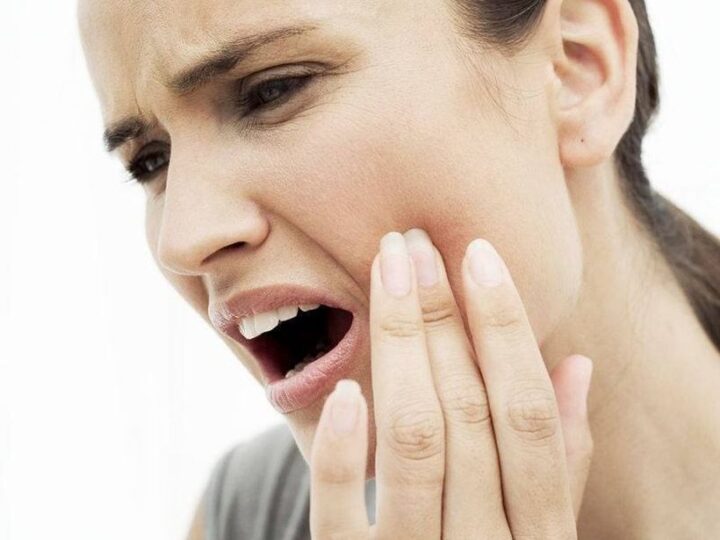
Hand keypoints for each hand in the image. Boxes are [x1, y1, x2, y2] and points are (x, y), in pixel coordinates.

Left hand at [309, 229, 593, 538]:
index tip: (477, 254)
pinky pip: (340, 514)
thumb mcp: (539, 526)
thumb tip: (575, 365)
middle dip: (439, 318)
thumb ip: (558, 457)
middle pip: (468, 414)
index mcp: (540, 535)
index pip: (525, 414)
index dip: (505, 328)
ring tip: (384, 273)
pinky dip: (340, 450)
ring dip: (400, 348)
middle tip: (411, 244)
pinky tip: (345, 387)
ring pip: (414, 443)